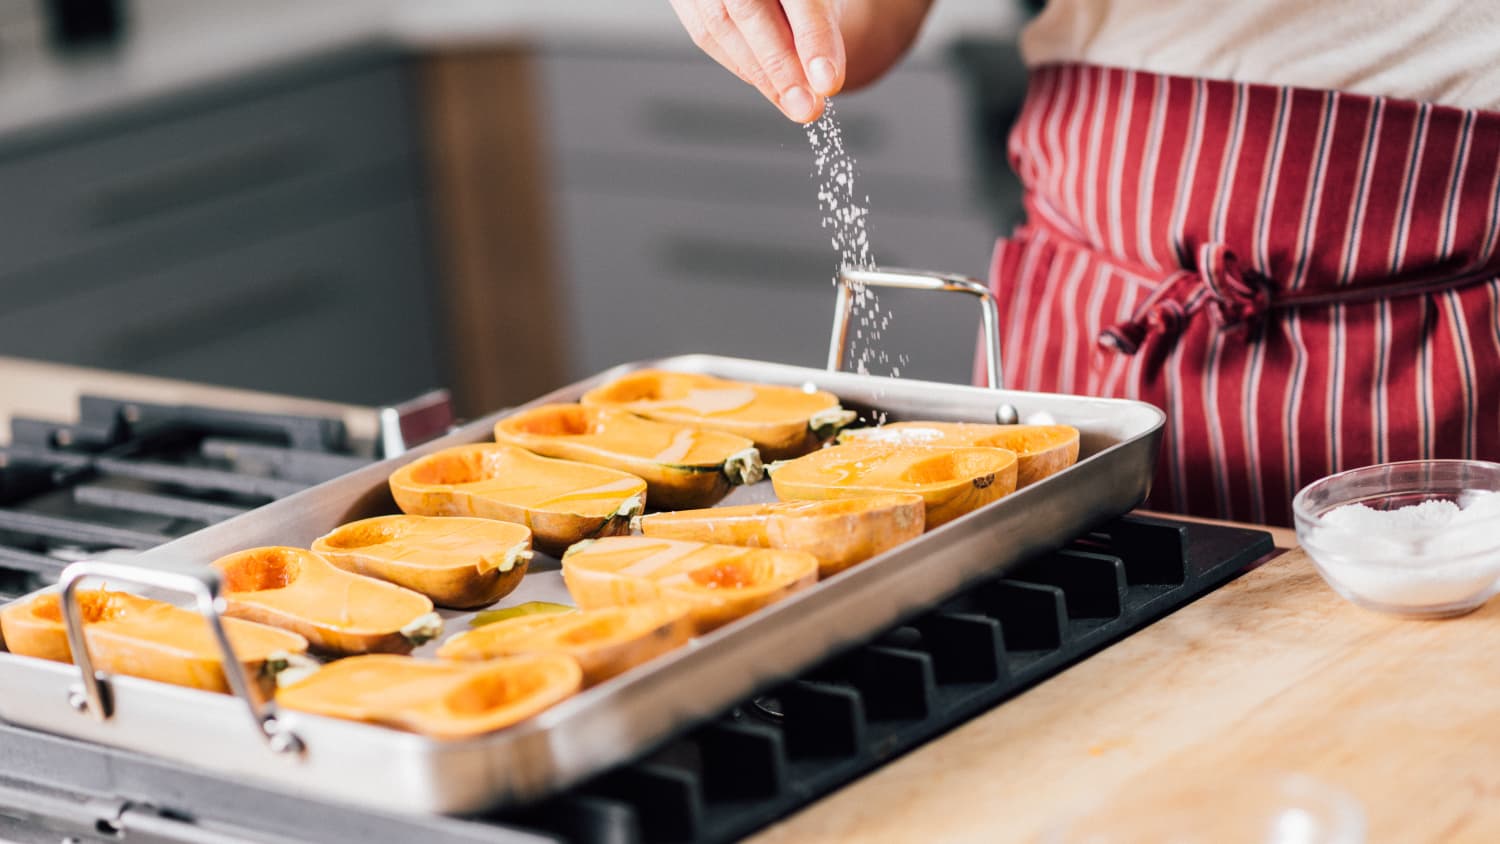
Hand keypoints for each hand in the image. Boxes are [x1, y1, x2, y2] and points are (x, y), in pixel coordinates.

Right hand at [668, 0, 845, 122]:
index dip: (813, 37)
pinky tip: (767, 81)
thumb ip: (818, 30)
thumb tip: (822, 81)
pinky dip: (740, 63)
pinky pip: (705, 33)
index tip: (828, 81)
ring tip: (793, 102)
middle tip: (806, 107)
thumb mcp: (818, 1)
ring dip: (760, 73)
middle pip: (747, 8)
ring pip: (720, 26)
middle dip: (779, 65)